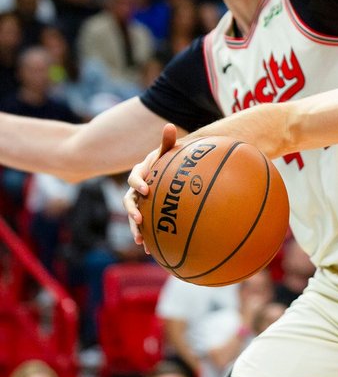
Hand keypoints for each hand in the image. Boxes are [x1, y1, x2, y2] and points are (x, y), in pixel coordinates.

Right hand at [124, 124, 178, 250]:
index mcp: (140, 175)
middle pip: (129, 201)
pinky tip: (151, 251)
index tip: (146, 190)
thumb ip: (167, 141)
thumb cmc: (168, 161)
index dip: (138, 184)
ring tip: (141, 239)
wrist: (169, 173)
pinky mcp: (146, 213)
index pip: (135, 179)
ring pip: (134, 216)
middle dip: (132, 211)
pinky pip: (144, 226)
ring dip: (135, 227)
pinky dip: (146, 236)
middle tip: (138, 218)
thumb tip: (168, 125)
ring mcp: (139, 203)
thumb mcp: (167, 152)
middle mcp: (136, 190)